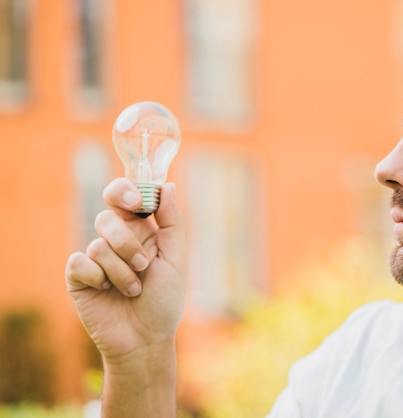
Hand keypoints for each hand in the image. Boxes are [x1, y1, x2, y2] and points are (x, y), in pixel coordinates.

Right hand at [65, 178, 186, 361]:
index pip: (123, 196)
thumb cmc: (164, 300)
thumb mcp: (176, 259)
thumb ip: (172, 222)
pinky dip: (99, 278)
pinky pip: (80, 262)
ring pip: (99, 245)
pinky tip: (108, 292)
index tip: (136, 202)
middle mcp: (115, 240)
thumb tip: (168, 186)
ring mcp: (95, 258)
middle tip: (144, 265)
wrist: (145, 339)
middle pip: (108, 218)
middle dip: (128, 243)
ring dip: (122, 272)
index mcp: (140, 230)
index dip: (124, 191)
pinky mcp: (78, 276)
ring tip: (134, 290)